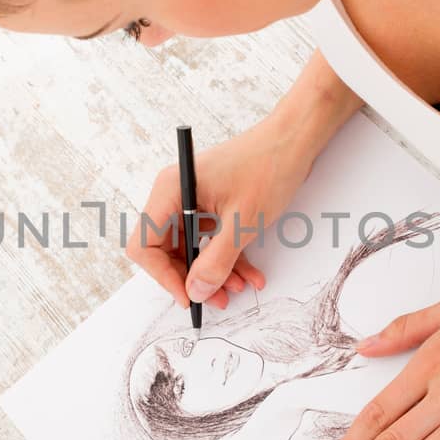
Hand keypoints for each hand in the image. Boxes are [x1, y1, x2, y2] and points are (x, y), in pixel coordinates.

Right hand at [125, 113, 313, 310]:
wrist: (295, 140)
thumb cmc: (268, 167)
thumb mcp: (243, 223)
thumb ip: (216, 262)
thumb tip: (196, 291)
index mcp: (172, 190)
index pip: (145, 244)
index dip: (163, 275)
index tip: (188, 296)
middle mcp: (176, 193)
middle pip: (166, 249)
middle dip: (192, 278)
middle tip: (216, 300)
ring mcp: (193, 198)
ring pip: (191, 247)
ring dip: (213, 271)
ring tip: (238, 288)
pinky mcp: (211, 203)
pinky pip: (209, 238)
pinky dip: (226, 257)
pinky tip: (249, 274)